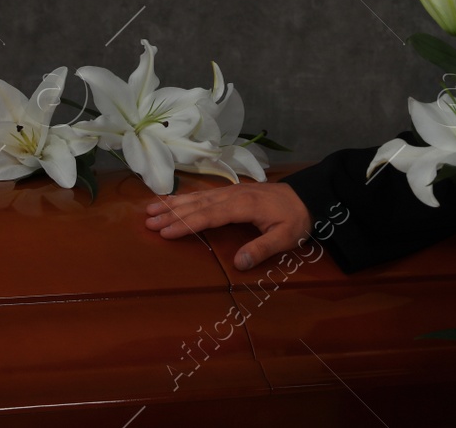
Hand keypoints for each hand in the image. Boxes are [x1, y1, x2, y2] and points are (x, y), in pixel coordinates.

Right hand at [144, 182, 312, 270]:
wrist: (308, 196)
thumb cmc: (297, 218)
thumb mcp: (286, 237)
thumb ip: (262, 249)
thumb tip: (238, 264)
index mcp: (243, 206)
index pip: (209, 216)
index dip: (187, 225)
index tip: (165, 232)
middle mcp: (232, 195)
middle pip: (197, 205)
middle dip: (171, 213)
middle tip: (147, 221)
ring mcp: (231, 191)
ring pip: (197, 197)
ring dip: (173, 203)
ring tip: (150, 209)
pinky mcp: (231, 192)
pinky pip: (203, 194)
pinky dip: (185, 197)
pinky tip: (172, 200)